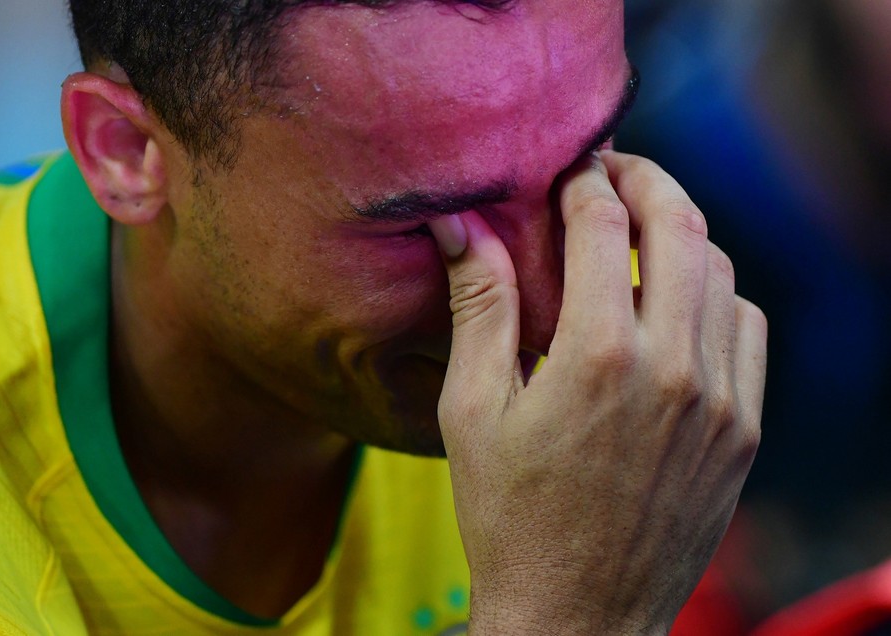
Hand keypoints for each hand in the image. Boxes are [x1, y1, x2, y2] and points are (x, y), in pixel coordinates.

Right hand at [427, 150, 766, 634]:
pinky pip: (748, 329)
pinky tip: (678, 303)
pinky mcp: (742, 431)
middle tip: (614, 170)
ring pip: (722, 272)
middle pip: (681, 226)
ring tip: (641, 234)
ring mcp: (719, 400)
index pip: (602, 224)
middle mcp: (673, 366)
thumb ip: (478, 307)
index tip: (569, 166)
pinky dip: (718, 294)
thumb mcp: (473, 410)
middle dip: (646, 180)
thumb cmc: (510, 517)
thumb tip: (461, 225)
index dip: (583, 180)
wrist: (578, 615)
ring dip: (683, 235)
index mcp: (598, 356)